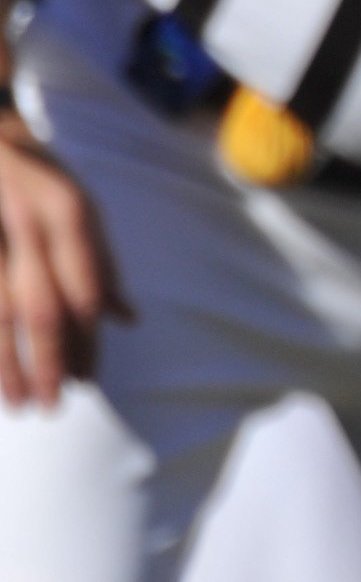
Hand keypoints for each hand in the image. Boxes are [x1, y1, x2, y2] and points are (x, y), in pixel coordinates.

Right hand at [0, 105, 129, 409]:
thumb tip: (127, 318)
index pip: (82, 291)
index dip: (87, 341)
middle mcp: (24, 221)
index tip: (88, 379)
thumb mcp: (82, 204)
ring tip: (16, 402)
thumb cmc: (39, 176)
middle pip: (38, 307)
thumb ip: (101, 262)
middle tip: (52, 406)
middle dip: (47, 362)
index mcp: (66, 211)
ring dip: (6, 363)